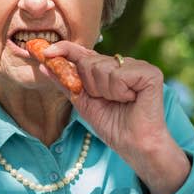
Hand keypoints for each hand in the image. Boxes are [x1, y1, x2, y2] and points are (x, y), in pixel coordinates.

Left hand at [41, 41, 189, 193]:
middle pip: (89, 61)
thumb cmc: (110, 125)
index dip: (63, 49)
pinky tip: (130, 100)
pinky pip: (119, 74)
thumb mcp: (81, 101)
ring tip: (119, 102)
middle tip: (105, 99)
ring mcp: (137, 66)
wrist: (132, 144)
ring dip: (104, 91)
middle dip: (90, 85)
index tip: (44, 52)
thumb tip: (44, 65)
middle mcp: (122, 63)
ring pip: (102, 67)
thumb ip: (65, 81)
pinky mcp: (150, 73)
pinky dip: (119, 91)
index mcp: (107, 67)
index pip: (82, 52)